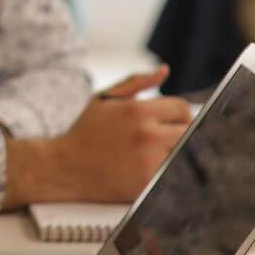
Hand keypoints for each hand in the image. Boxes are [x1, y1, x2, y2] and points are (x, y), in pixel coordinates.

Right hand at [18, 68, 191, 204]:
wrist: (65, 167)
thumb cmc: (86, 130)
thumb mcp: (105, 98)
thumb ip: (137, 81)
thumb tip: (164, 70)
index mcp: (138, 111)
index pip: (182, 108)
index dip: (178, 113)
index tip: (170, 121)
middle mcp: (146, 135)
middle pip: (189, 131)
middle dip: (180, 132)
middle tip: (166, 137)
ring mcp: (148, 162)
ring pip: (183, 154)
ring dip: (174, 152)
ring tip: (157, 152)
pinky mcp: (147, 184)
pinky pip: (172, 175)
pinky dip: (166, 171)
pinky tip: (150, 167)